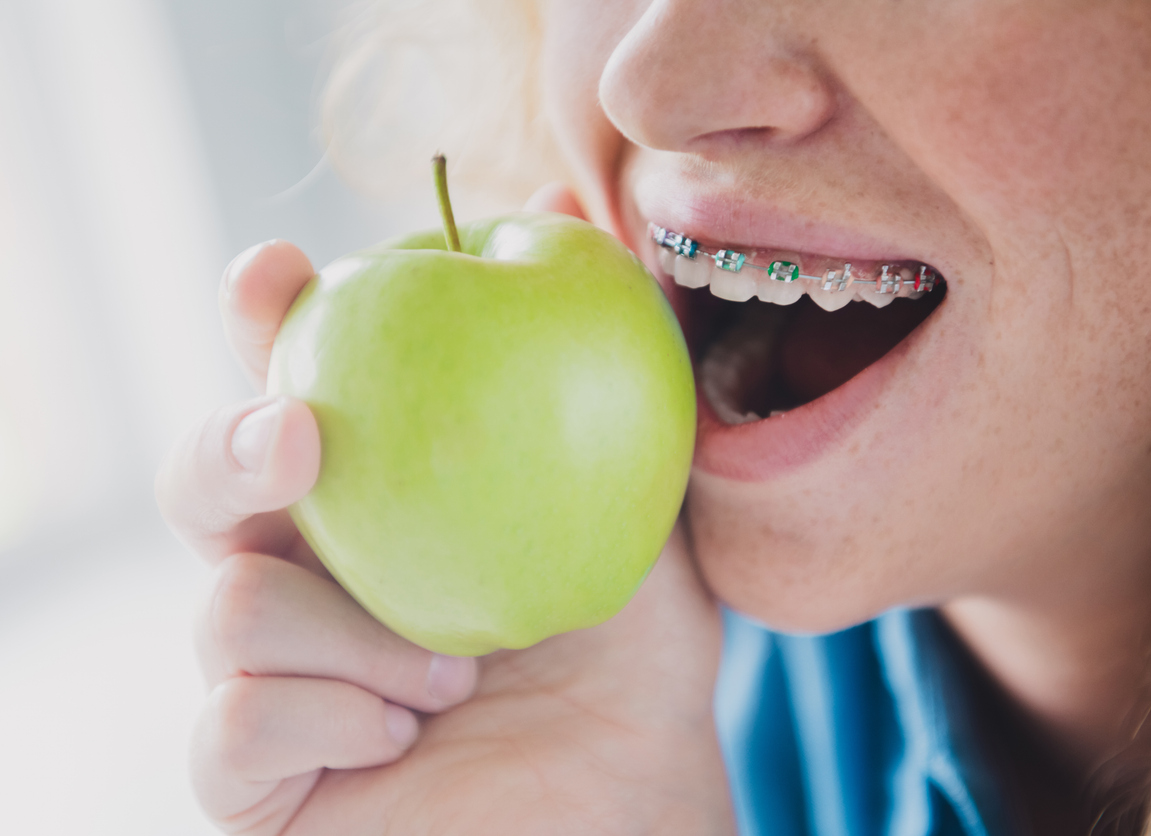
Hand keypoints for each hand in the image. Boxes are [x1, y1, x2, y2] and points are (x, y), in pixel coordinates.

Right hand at [156, 189, 733, 834]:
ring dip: (347, 632)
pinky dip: (324, 716)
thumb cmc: (634, 655)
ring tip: (455, 668)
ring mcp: (273, 671)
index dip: (266, 321)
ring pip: (225, 610)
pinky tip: (402, 728)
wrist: (630, 801)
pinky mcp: (257, 775)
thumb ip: (602, 370)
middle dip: (232, 444)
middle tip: (299, 436)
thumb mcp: (637, 498)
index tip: (278, 272)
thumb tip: (581, 210)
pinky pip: (230, 727)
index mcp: (376, 495)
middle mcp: (304, 572)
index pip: (293, 388)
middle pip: (204, 480)